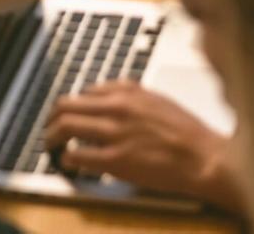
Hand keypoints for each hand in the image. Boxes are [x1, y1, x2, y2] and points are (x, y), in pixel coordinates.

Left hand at [44, 81, 241, 205]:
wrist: (204, 158)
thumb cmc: (187, 132)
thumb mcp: (157, 99)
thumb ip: (130, 93)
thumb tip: (106, 92)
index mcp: (127, 93)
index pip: (84, 92)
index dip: (71, 105)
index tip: (67, 114)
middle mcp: (116, 109)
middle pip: (66, 106)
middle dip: (52, 118)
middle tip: (49, 129)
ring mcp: (114, 134)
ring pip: (66, 127)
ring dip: (52, 137)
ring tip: (50, 145)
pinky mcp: (115, 161)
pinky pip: (78, 156)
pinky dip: (67, 158)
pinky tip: (67, 162)